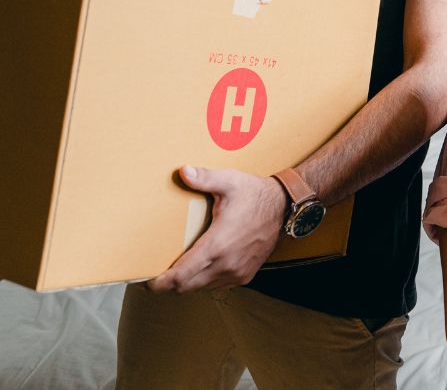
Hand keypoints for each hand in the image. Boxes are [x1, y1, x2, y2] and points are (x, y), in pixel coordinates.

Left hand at [147, 165, 285, 293]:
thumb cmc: (255, 194)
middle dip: (169, 284)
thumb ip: (205, 178)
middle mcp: (227, 264)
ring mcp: (237, 273)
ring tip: (179, 268)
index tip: (147, 281)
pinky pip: (217, 286)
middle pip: (186, 287)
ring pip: (201, 289)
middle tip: (158, 274)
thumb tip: (182, 171)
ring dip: (188, 282)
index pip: (181, 276)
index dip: (160, 283)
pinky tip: (203, 266)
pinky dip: (205, 281)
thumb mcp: (229, 181)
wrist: (285, 207)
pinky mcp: (245, 275)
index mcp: (218, 244)